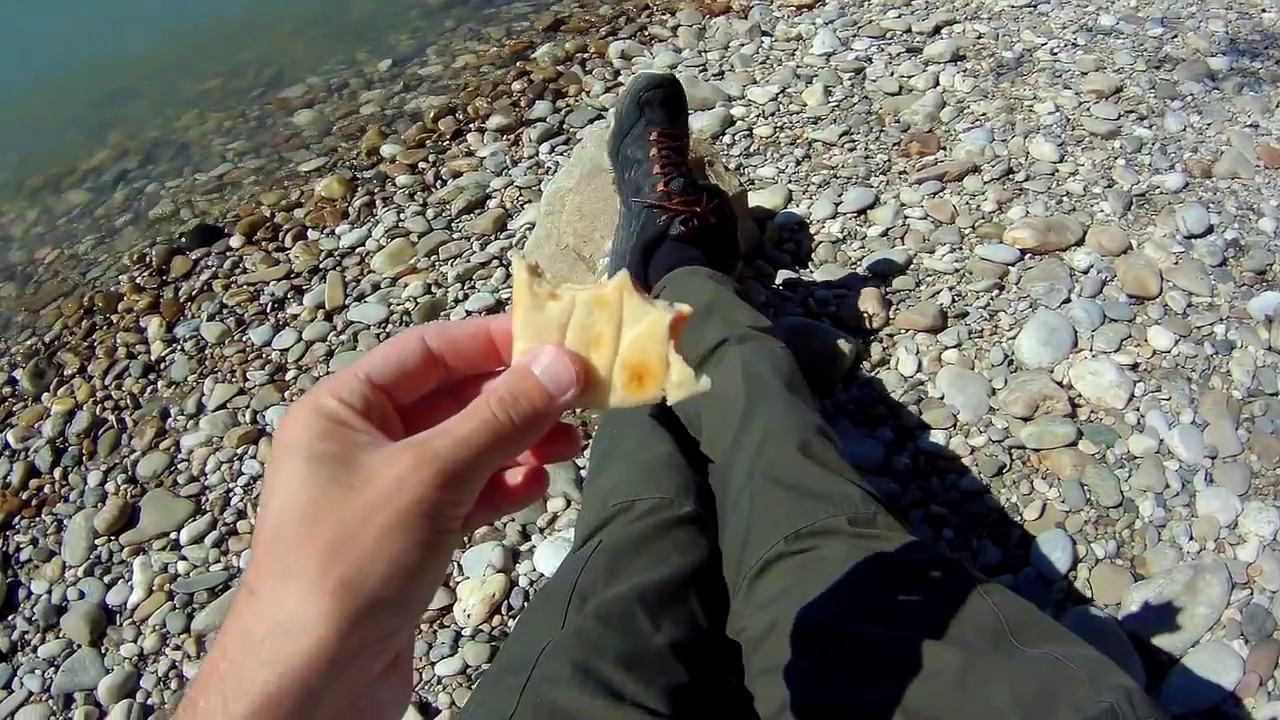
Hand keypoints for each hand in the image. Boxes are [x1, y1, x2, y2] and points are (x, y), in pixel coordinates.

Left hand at [178, 315, 583, 719]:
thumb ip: (500, 417)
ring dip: (516, 444)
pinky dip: (499, 489)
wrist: (311, 681)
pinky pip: (460, 497)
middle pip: (450, 400)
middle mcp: (357, 444)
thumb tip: (561, 364)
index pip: (427, 351)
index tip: (555, 341)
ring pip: (462, 450)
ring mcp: (381, 495)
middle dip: (514, 399)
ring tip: (571, 444)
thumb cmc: (349, 563)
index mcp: (341, 409)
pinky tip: (533, 489)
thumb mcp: (431, 475)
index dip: (492, 342)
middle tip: (579, 397)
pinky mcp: (404, 541)